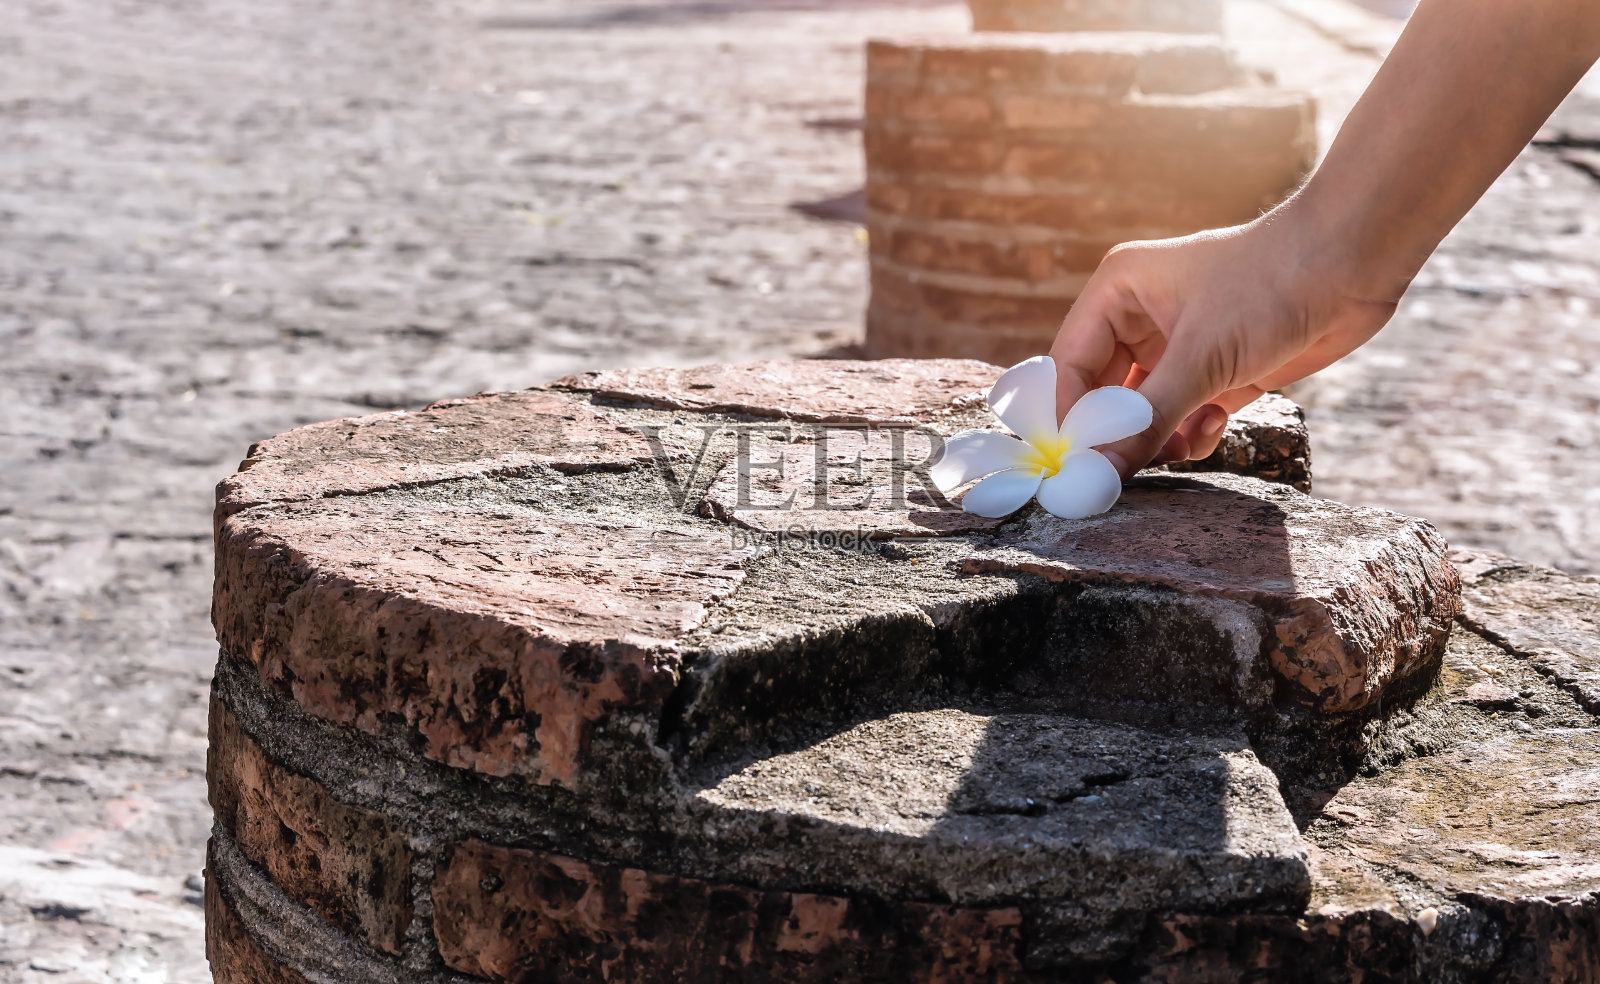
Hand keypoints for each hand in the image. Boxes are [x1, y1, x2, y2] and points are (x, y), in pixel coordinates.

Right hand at [1048, 204, 1399, 476]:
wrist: (1355, 264)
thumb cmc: (1269, 285)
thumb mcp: (1200, 359)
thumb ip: (1145, 420)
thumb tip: (1099, 473)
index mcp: (1118, 292)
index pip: (1070, 365)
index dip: (1068, 417)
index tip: (1073, 469)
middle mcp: (1140, 317)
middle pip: (1103, 393)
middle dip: (1115, 434)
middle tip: (1114, 479)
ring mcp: (1179, 345)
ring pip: (1144, 410)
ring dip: (1157, 438)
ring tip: (1176, 449)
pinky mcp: (1217, 370)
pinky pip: (1184, 416)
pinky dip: (1192, 433)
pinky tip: (1213, 428)